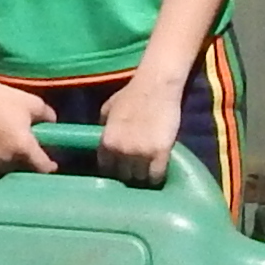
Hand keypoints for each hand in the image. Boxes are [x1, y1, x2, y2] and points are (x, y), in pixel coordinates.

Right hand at [0, 71, 55, 175]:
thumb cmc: (4, 97)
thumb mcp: (34, 103)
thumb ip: (49, 116)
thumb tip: (53, 124)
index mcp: (24, 146)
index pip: (42, 167)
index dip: (49, 167)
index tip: (51, 164)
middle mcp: (7, 158)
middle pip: (23, 167)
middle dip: (27, 161)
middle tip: (25, 149)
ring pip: (5, 167)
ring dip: (9, 161)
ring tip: (8, 147)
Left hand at [95, 68, 187, 186]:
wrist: (156, 86)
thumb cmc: (132, 94)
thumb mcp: (108, 109)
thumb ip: (104, 129)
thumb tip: (104, 143)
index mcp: (106, 142)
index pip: (106, 169)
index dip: (115, 169)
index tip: (122, 168)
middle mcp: (121, 151)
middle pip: (124, 176)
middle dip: (130, 173)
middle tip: (137, 168)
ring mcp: (141, 153)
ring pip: (140, 179)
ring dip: (144, 176)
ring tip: (149, 170)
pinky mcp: (160, 153)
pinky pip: (157, 176)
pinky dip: (157, 176)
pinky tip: (159, 171)